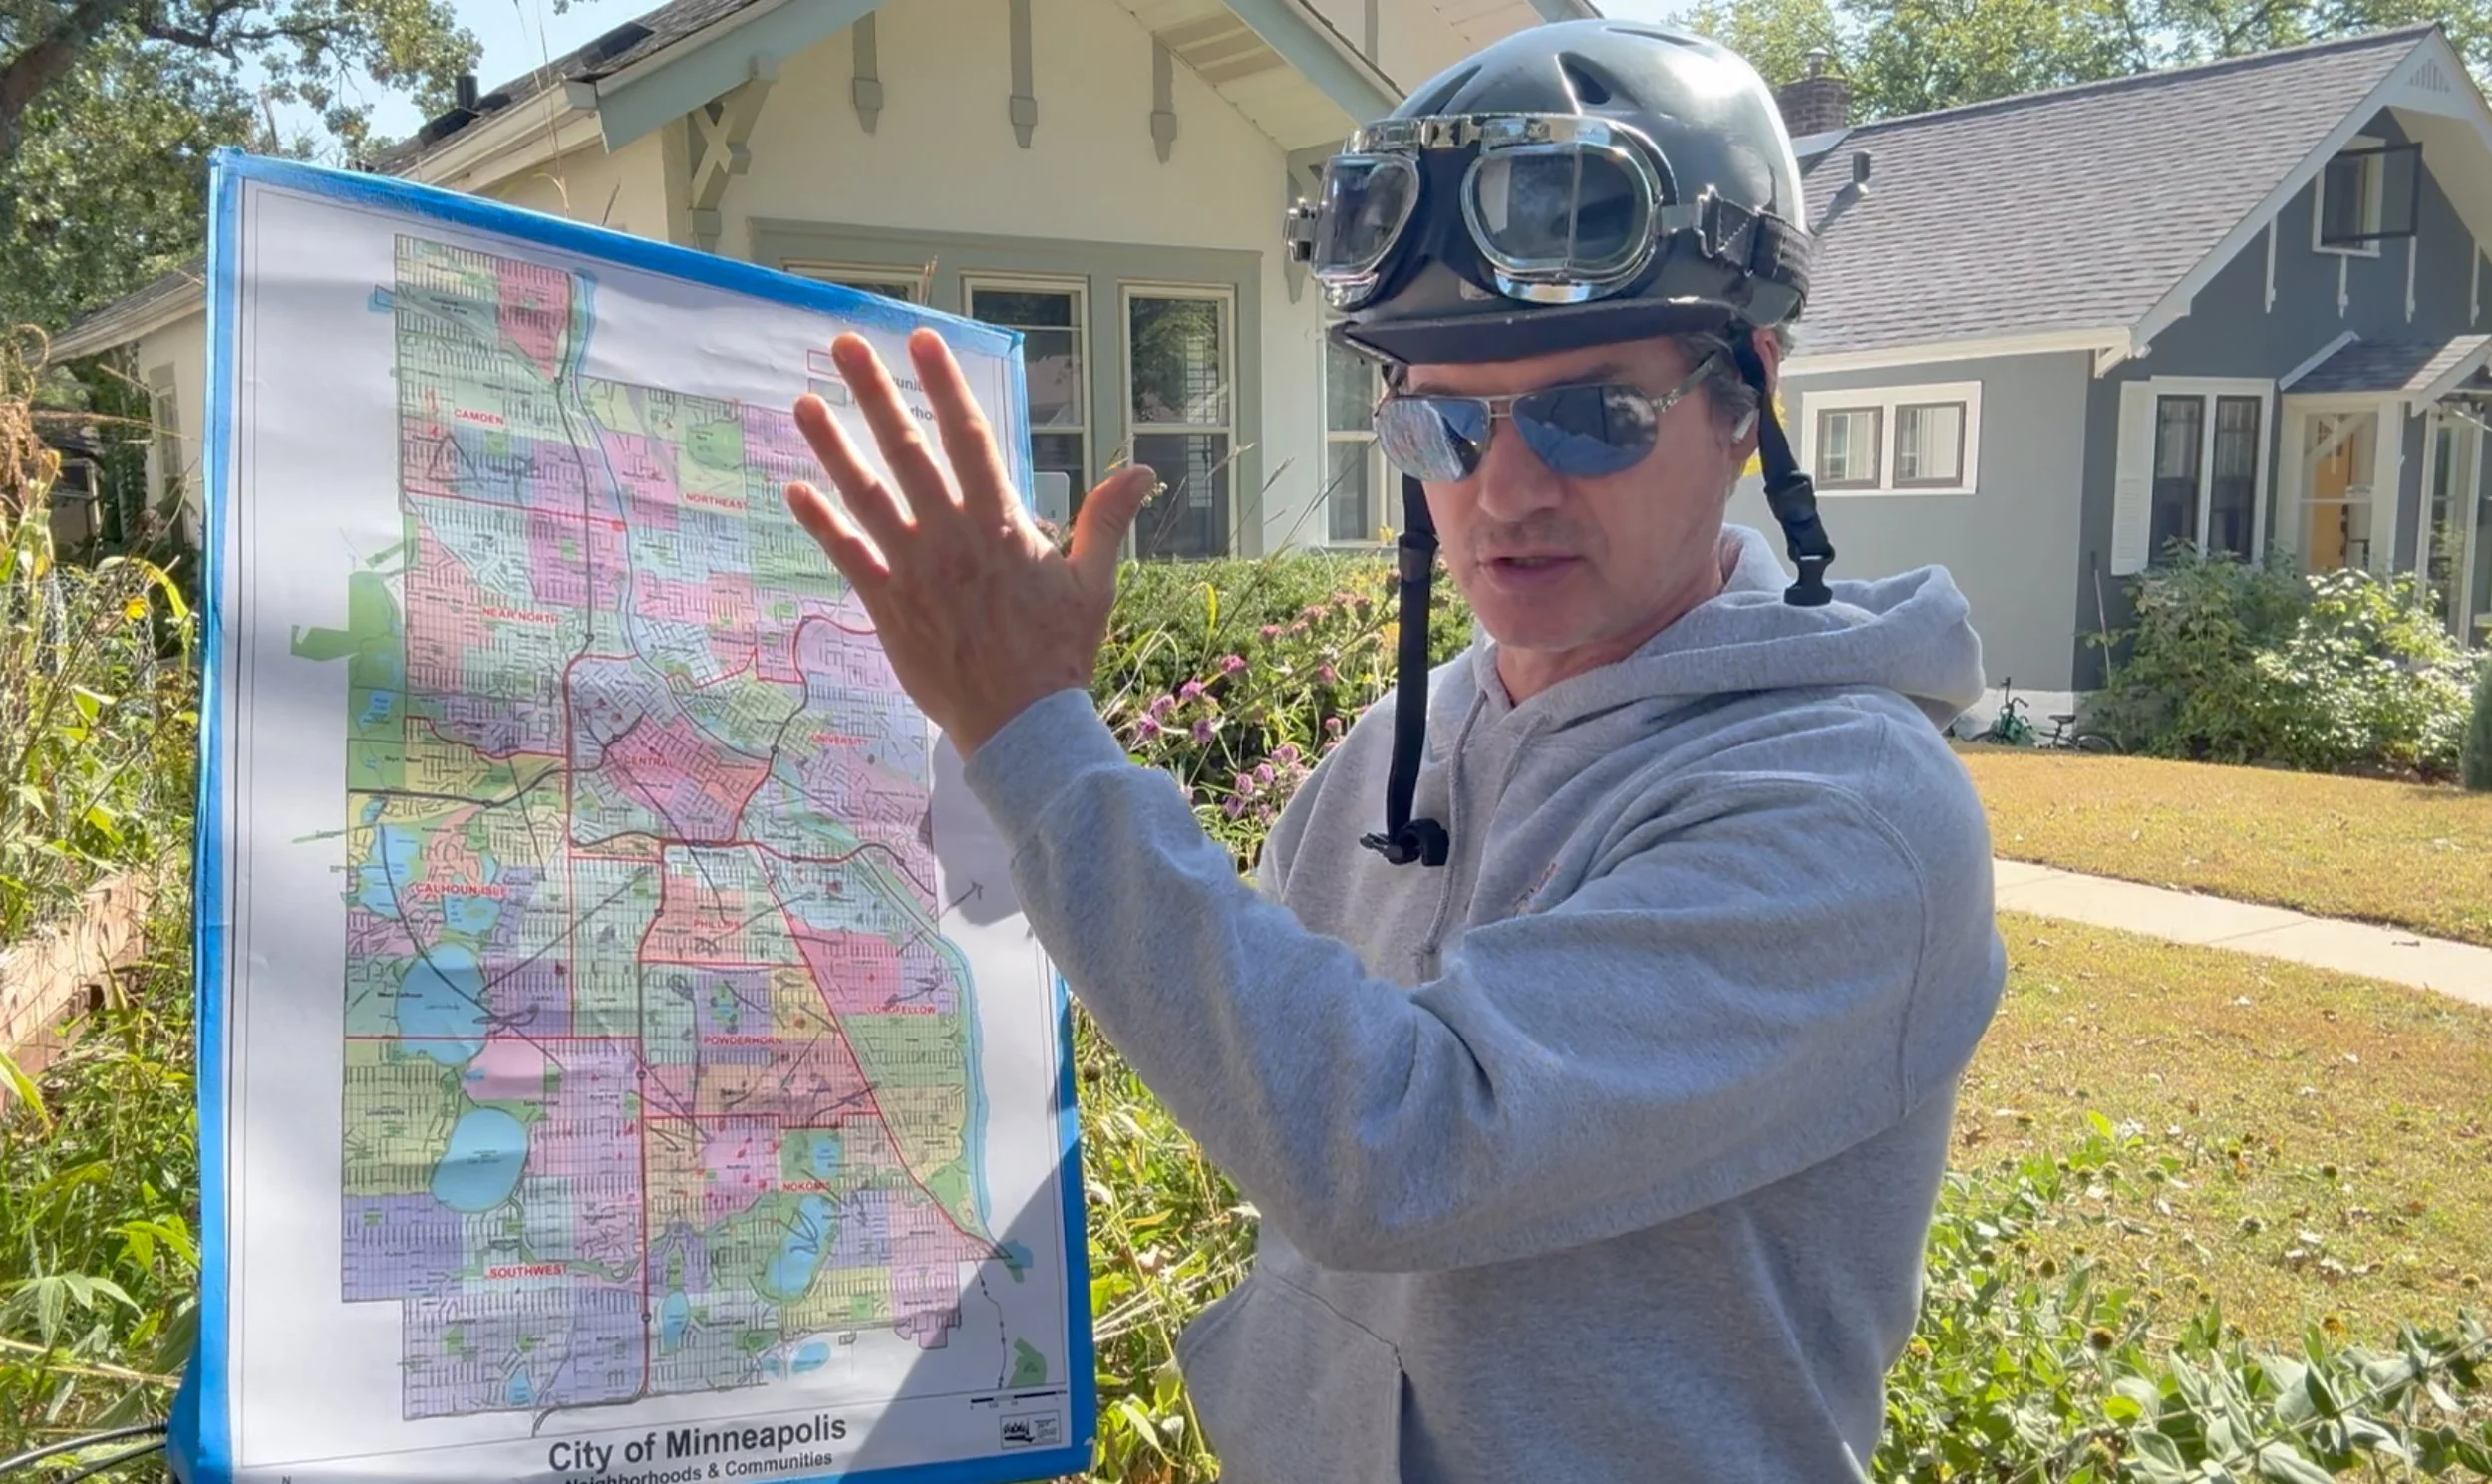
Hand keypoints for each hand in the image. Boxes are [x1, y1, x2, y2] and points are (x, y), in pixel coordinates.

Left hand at [783, 327, 1157, 755]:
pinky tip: (796, 489)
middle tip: (843, 346)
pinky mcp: (888, 606)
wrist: (1023, 724)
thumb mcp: (1093, 582)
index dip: (944, 384)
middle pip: (907, 450)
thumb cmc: (1059, 653)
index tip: (922, 340)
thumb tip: (1143, 470)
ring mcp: (914, 569)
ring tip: (803, 403)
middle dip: (875, 393)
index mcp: (1001, 523)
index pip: (969, 436)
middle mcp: (951, 535)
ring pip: (865, 495)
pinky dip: (821, 523)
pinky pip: (847, 556)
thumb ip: (1107, 519)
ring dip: (832, 446)